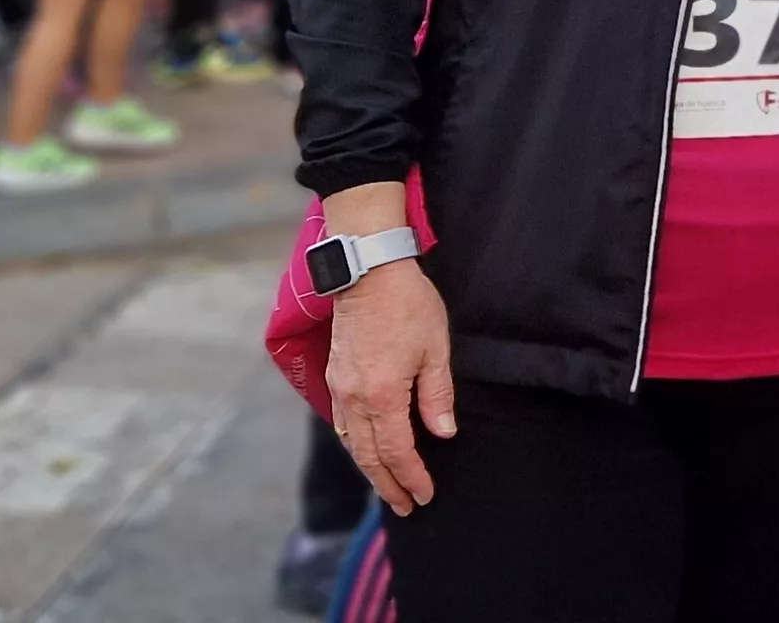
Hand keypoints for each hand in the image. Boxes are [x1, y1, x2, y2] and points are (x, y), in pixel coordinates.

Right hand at [326, 257, 457, 513]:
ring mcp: (341, 388)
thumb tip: (443, 434)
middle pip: (368, 456)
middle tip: (405, 507)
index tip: (424, 495)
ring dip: (369, 470)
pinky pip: (342, 423)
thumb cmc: (408, 306)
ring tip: (387, 488)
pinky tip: (365, 451)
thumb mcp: (436, 350)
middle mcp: (355, 398)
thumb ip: (437, 397)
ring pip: (351, 443)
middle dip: (388, 485)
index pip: (397, 451)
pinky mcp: (335, 377)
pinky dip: (355, 445)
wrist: (368, 272)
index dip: (411, 476)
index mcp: (383, 395)